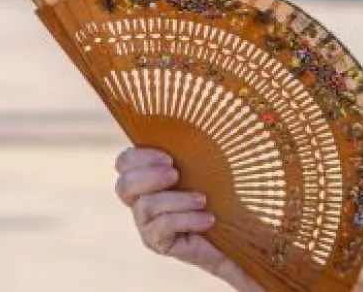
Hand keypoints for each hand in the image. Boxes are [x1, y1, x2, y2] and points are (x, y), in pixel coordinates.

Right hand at [114, 147, 262, 291]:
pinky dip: (189, 219)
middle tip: (176, 174)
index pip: (124, 162)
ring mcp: (146, 224)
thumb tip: (197, 120)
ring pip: (148, 206)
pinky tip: (209, 219)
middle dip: (150, 176)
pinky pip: (163, 226)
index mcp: (147, 177)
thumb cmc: (222, 194)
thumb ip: (192, 149)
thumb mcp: (207, 167)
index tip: (169, 157)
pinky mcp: (158, 243)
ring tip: (203, 200)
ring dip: (179, 199)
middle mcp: (140, 201)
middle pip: (124, 185)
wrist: (237, 235)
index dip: (139, 157)